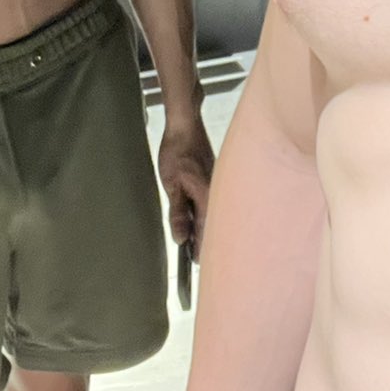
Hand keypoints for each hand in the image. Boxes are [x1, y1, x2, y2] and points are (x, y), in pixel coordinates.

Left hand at [157, 114, 214, 252]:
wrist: (186, 126)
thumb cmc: (177, 153)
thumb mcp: (171, 185)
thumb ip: (177, 213)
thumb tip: (180, 238)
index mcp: (208, 197)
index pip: (207, 231)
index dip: (201, 249)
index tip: (195, 264)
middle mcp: (217, 193)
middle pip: (214, 224)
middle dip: (205, 240)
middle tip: (193, 257)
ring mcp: (217, 185)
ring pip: (214, 213)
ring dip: (204, 226)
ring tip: (192, 240)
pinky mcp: (214, 179)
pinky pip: (212, 202)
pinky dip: (205, 213)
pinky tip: (195, 217)